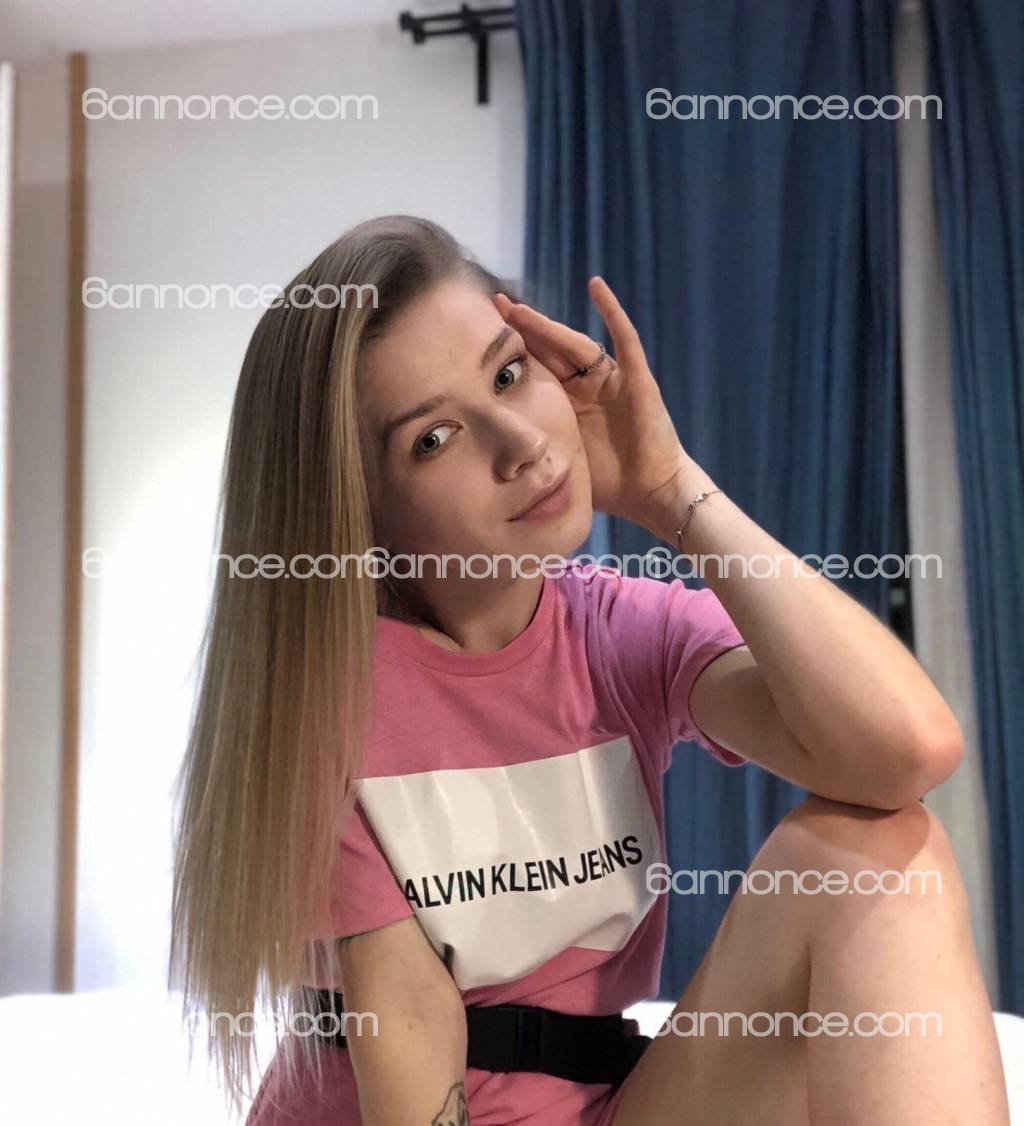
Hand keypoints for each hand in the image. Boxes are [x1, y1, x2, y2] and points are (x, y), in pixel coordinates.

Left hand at [492, 277, 689, 527]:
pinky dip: (612, 311)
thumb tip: (492, 466)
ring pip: (576, 345)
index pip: (537, 371)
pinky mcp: (637, 379)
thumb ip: (536, 455)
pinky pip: (625, 339)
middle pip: (551, 351)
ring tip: (520, 309)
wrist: (651, 494)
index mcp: (568, 407)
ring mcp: (611, 381)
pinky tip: (596, 286)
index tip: (482, 337)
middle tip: (495, 307)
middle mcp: (587, 388)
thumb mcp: (561, 463)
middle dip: (524, 330)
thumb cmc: (609, 486)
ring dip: (549, 326)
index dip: (514, 354)